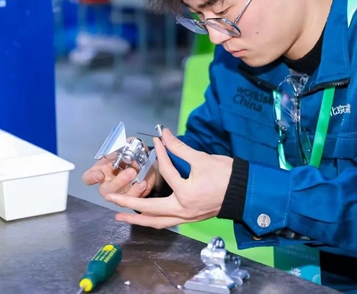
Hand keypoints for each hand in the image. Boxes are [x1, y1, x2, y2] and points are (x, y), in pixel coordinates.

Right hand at [82, 141, 156, 198]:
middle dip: (118, 182)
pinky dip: (138, 191)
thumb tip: (128, 154)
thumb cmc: (132, 154)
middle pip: (105, 190)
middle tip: (131, 172)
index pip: (88, 177)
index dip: (91, 178)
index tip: (100, 175)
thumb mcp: (130, 145)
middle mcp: (106, 183)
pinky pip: (132, 200)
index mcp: (100, 169)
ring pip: (119, 198)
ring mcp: (118, 193)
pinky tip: (144, 183)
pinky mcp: (130, 199)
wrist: (148, 164)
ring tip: (141, 180)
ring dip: (131, 189)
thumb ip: (127, 147)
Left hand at [105, 128, 232, 228]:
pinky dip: (152, 220)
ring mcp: (186, 216)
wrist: (246, 192)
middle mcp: (183, 209)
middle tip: (110, 196)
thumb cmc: (227, 176)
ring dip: (137, 218)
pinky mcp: (190, 217)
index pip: (167, 172)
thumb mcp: (203, 159)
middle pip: (149, 209)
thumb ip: (180, 148)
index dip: (161, 154)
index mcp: (186, 193)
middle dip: (128, 202)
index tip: (156, 142)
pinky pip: (166, 222)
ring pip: (156, 222)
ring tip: (119, 214)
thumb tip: (166, 134)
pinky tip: (144, 217)